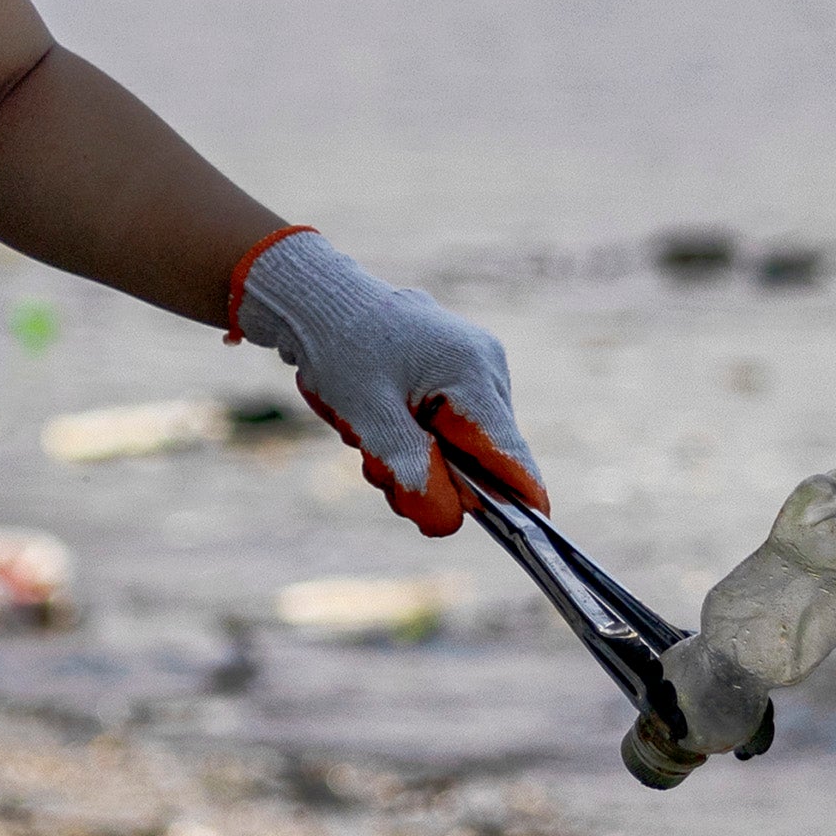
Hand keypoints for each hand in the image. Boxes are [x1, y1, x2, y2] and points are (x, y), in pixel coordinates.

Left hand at [232, 229, 542, 535]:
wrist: (317, 300)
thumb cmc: (340, 353)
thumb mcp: (370, 422)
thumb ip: (412, 473)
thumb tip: (449, 523)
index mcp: (473, 375)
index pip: (509, 455)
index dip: (513, 502)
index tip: (518, 535)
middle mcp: (486, 366)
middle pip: (482, 456)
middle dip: (430, 474)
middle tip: (375, 463)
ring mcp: (474, 364)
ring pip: (460, 444)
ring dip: (413, 455)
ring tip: (365, 431)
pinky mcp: (458, 367)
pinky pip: (447, 423)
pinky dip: (413, 435)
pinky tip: (379, 416)